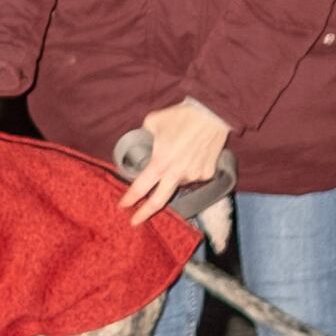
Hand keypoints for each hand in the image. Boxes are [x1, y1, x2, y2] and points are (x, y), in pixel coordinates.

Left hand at [120, 98, 232, 224]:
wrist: (212, 113)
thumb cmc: (181, 116)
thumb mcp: (152, 122)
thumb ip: (144, 136)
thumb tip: (141, 142)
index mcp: (161, 162)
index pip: (141, 187)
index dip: (130, 199)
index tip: (123, 206)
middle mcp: (177, 173)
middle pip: (159, 201)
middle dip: (145, 213)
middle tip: (135, 221)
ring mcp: (194, 175)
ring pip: (178, 182)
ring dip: (172, 176)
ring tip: (176, 156)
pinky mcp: (208, 174)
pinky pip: (193, 176)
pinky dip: (188, 170)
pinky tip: (190, 156)